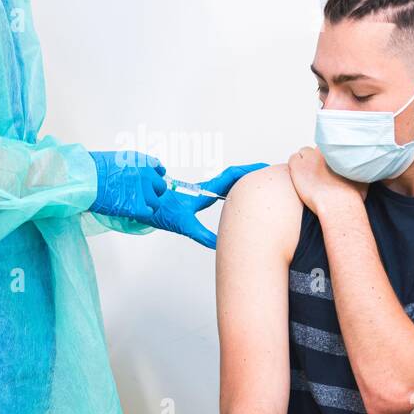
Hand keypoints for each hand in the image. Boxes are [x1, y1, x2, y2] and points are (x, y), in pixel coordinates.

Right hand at [88, 150, 166, 223]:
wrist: (85, 179)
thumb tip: (131, 174)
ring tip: (134, 207)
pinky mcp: (137, 206)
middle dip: (152, 193)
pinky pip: (148, 213)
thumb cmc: (93, 168)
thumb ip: (130, 166)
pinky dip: (141, 214)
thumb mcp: (116, 159)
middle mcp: (146, 174)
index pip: (159, 169)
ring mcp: (143, 190)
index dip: (153, 178)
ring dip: (147, 206)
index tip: (148, 183)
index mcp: (141, 161)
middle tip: (140, 197)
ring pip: (156, 203)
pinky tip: (132, 213)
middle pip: (160, 187)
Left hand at [147, 163, 267, 247]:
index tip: (265, 169)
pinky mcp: (200, 196)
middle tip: (270, 174)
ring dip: (244, 180)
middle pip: (234, 176)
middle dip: (252, 174)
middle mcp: (207, 188)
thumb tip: (219, 245)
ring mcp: (203, 191)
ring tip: (260, 184)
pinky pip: (222, 188)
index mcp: (206, 190)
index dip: (249, 171)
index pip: (232, 176)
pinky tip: (241, 196)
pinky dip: (235, 188)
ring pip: (228, 181)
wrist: (144, 205)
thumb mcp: (184, 225)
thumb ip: (203, 235)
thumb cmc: (161, 212)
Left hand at [288, 145, 366, 213]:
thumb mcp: (363, 176)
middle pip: (318, 149)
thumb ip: (360, 167)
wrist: (338, 204)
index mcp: (339, 150)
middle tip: (321, 173)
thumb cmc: (351, 195)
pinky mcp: (298, 166)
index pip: (331, 146)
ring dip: (306, 162)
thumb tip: (361, 167)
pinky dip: (295, 166)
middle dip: (318, 159)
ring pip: (304, 153)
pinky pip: (293, 159)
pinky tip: (300, 176)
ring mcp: (310, 157)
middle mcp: (324, 150)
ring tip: (309, 175)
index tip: (330, 167)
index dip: (330, 157)